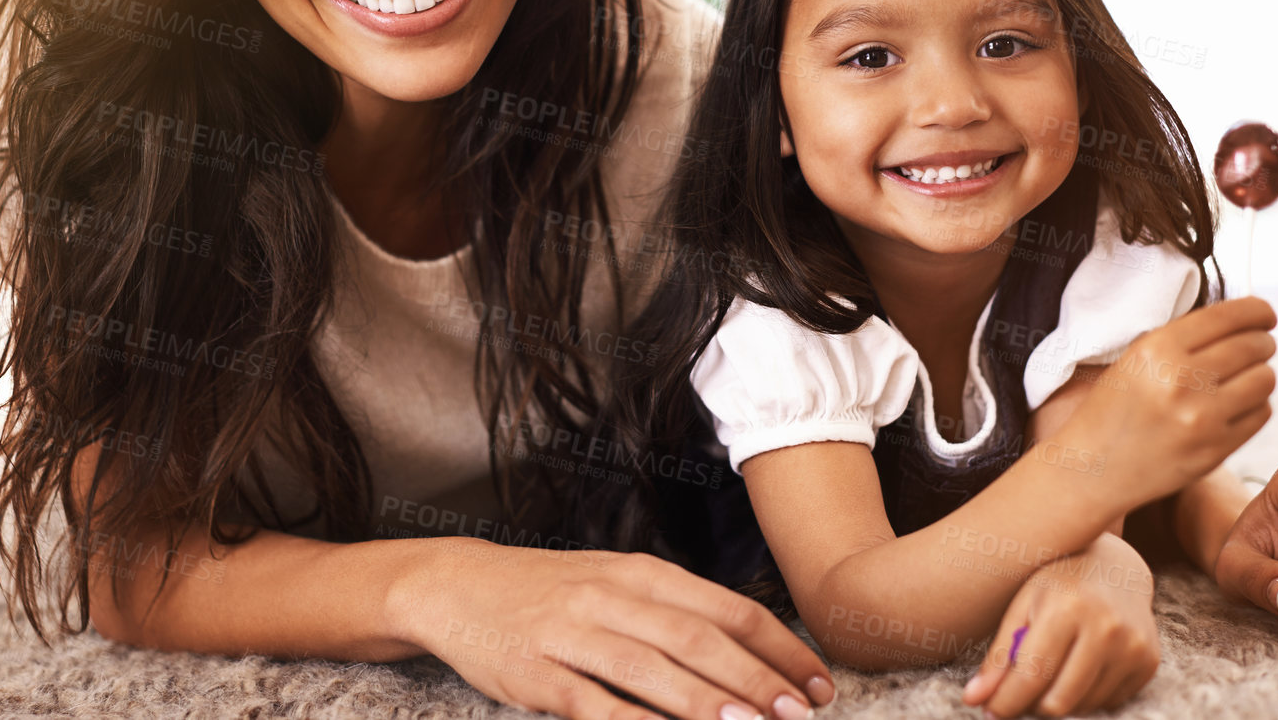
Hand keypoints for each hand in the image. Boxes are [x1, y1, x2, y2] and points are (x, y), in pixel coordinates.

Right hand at [395, 540, 834, 719]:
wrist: (458, 585)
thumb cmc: (552, 590)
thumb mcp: (615, 582)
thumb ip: (674, 611)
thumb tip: (751, 652)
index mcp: (640, 571)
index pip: (726, 607)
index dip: (778, 647)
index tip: (818, 682)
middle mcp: (611, 596)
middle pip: (698, 639)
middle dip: (757, 680)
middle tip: (800, 714)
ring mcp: (571, 634)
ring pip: (652, 670)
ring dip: (706, 704)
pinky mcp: (534, 673)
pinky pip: (592, 704)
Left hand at [961, 534, 1158, 716]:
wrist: (1116, 566)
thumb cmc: (1058, 582)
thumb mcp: (1022, 605)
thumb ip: (1000, 655)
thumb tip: (973, 699)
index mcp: (1067, 608)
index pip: (1033, 674)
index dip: (1007, 702)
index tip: (990, 712)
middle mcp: (1106, 629)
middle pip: (1060, 700)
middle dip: (1031, 707)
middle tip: (1018, 695)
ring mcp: (1133, 647)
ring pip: (1084, 706)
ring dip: (1058, 701)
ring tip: (1048, 674)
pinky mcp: (1149, 662)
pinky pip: (1109, 702)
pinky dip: (1086, 696)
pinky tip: (1077, 668)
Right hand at [1059, 297, 1277, 511]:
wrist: (1092, 467)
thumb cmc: (1112, 409)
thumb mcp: (1134, 360)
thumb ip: (1182, 340)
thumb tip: (1240, 321)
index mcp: (1155, 349)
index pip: (1227, 317)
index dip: (1257, 310)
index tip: (1264, 314)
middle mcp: (1180, 380)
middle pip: (1253, 346)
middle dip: (1261, 342)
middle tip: (1258, 346)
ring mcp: (1201, 418)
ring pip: (1264, 379)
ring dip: (1260, 374)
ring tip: (1244, 377)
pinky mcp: (1215, 450)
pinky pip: (1261, 414)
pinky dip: (1256, 405)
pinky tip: (1236, 405)